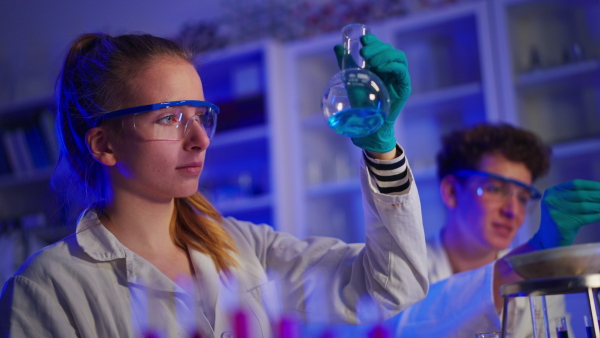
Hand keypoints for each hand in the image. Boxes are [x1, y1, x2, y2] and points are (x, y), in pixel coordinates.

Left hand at [334, 34, 410, 152]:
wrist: (366, 120)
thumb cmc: (360, 101)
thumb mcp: (351, 78)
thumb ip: (346, 62)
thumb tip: (337, 47)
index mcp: (380, 65)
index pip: (381, 46)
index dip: (374, 40)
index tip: (363, 39)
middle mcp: (391, 69)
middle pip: (389, 49)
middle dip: (377, 47)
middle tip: (364, 52)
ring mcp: (399, 77)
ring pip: (398, 57)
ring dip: (384, 55)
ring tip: (370, 60)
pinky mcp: (404, 87)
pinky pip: (402, 71)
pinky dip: (392, 66)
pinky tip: (380, 68)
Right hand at [528, 179, 599, 249]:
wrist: (549, 240)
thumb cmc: (562, 220)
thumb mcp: (564, 205)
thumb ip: (577, 197)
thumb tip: (599, 191)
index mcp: (552, 192)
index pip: (575, 184)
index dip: (592, 185)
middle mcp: (552, 200)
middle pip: (581, 195)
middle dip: (598, 196)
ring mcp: (556, 212)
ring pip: (585, 206)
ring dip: (599, 206)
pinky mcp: (562, 224)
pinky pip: (586, 218)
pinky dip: (597, 216)